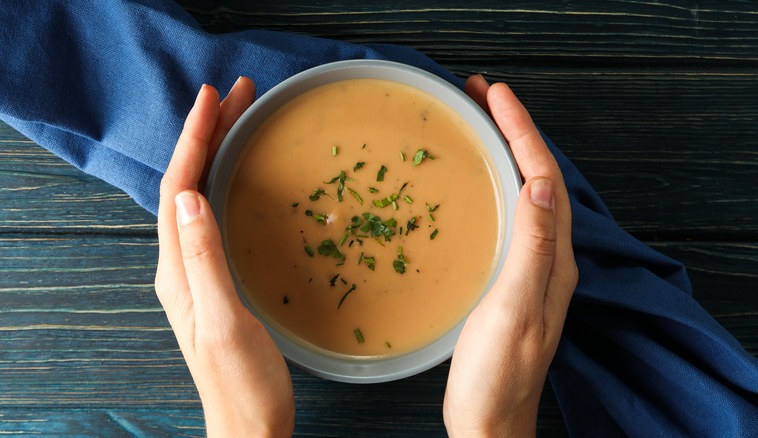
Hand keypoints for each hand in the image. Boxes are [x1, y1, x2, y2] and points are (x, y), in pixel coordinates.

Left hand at [155, 77, 294, 436]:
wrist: (249, 426)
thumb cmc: (242, 384)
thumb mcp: (225, 321)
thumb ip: (205, 261)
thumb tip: (190, 197)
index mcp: (177, 270)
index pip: (178, 189)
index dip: (194, 140)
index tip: (214, 100)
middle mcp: (181, 265)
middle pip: (187, 184)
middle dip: (208, 135)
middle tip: (237, 95)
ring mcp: (198, 272)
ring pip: (200, 195)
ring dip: (216, 153)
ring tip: (239, 120)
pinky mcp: (217, 280)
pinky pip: (215, 215)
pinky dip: (226, 182)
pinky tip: (241, 175)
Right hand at [443, 76, 577, 435]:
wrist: (490, 420)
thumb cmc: (498, 374)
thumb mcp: (514, 307)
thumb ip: (531, 247)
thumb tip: (539, 183)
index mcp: (553, 258)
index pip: (543, 177)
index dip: (522, 131)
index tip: (496, 94)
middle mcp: (547, 257)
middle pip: (536, 177)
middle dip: (513, 131)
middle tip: (480, 95)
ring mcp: (529, 268)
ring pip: (522, 192)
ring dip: (503, 153)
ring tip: (477, 124)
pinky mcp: (509, 279)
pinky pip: (506, 214)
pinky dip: (493, 185)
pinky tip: (473, 183)